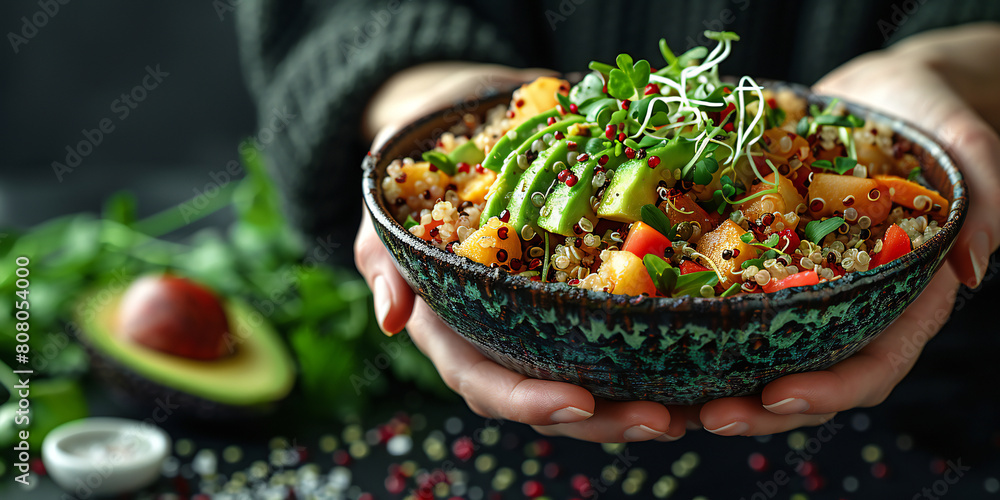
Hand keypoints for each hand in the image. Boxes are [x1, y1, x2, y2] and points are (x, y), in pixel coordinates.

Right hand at [357, 62, 693, 441]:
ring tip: (696, 405)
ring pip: (593, 374)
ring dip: (643, 397)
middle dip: (606, 419)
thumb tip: (392, 319)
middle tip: (663, 418)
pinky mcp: (582, 286)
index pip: (487, 382)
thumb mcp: (383, 212)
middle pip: (552, 397)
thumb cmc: (414, 175)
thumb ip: (382, 260)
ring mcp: (545, 315)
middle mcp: (504, 334)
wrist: (457, 124)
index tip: (580, 401)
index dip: (530, 401)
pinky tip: (704, 350)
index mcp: (454, 329)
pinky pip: (620, 323)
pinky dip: (659, 345)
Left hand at [698, 23, 999, 435]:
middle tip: (710, 415)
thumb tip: (971, 266)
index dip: (829, 388)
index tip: (778, 395)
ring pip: (765, 356)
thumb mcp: (965, 145)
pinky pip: (732, 306)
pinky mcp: (764, 267)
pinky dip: (698, 330)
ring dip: (722, 383)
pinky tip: (654, 338)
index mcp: (904, 298)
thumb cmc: (928, 117)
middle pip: (811, 377)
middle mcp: (852, 306)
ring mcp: (806, 291)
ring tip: (671, 402)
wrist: (878, 93)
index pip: (874, 364)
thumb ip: (986, 200)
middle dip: (762, 407)